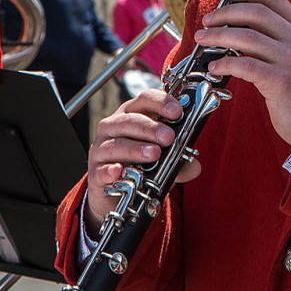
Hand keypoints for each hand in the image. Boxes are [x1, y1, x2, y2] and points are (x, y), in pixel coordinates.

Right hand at [84, 89, 200, 229]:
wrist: (117, 191)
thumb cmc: (139, 164)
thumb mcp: (162, 160)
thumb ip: (179, 162)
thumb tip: (195, 166)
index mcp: (133, 114)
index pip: (145, 99)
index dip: (161, 102)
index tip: (177, 111)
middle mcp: (114, 127)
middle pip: (129, 120)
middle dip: (150, 127)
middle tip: (168, 137)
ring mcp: (102, 148)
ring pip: (115, 144)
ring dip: (135, 148)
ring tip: (153, 154)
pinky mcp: (95, 171)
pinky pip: (100, 169)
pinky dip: (109, 170)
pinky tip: (118, 171)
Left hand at [197, 0, 290, 148]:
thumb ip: (278, 39)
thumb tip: (241, 27)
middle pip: (256, 13)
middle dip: (225, 13)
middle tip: (207, 20)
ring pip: (246, 37)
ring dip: (218, 36)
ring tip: (204, 39)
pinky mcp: (281, 82)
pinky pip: (245, 65)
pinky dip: (225, 63)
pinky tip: (215, 66)